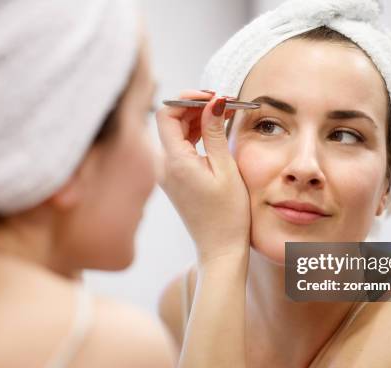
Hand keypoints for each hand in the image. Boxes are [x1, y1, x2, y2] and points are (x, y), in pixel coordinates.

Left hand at [156, 90, 250, 263]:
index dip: (188, 99)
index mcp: (174, 162)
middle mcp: (163, 166)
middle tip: (224, 103)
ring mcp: (166, 173)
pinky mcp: (174, 179)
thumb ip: (215, 132)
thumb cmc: (227, 214)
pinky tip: (214, 131)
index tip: (213, 97)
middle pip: (170, 121)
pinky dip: (195, 135)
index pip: (167, 114)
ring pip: (175, 133)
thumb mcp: (226, 169)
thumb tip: (213, 101)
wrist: (220, 248)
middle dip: (196, 106)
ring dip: (197, 120)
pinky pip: (180, 148)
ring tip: (224, 114)